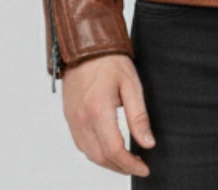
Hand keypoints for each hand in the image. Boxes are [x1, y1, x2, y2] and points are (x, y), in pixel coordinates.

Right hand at [61, 53, 154, 177]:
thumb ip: (139, 116)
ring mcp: (73, 120)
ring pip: (89, 154)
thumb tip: (148, 142)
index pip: (114, 150)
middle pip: (101, 157)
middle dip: (121, 167)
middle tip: (138, 166)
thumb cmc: (110, 62)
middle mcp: (82, 120)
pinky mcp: (69, 118)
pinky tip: (109, 150)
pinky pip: (81, 144)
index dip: (130, 164)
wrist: (85, 48)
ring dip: (108, 163)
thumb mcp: (132, 85)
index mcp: (98, 111)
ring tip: (126, 161)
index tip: (144, 168)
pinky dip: (96, 153)